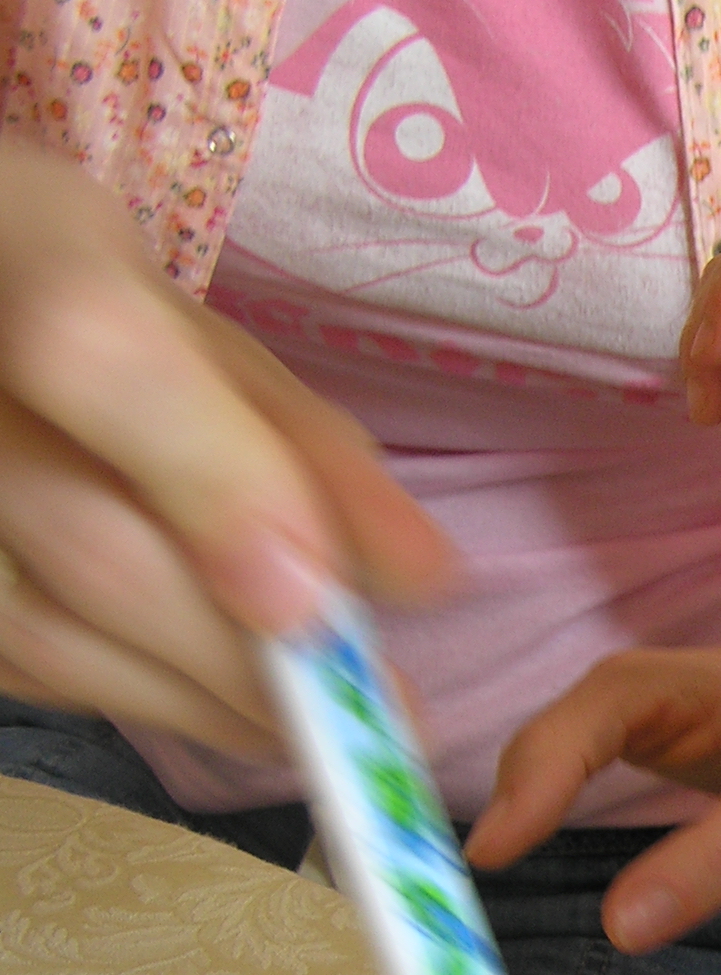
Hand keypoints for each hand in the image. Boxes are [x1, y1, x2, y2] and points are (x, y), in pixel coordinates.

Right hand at [0, 146, 455, 755]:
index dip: (213, 481)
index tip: (312, 601)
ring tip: (305, 721)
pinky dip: (133, 693)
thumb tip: (425, 580)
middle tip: (366, 710)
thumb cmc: (113, 329)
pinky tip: (205, 692)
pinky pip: (23, 666)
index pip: (88, 348)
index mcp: (27, 253)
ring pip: (48, 634)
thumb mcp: (217, 351)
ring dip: (202, 703)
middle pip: (89, 546)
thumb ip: (311, 449)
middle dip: (249, 657)